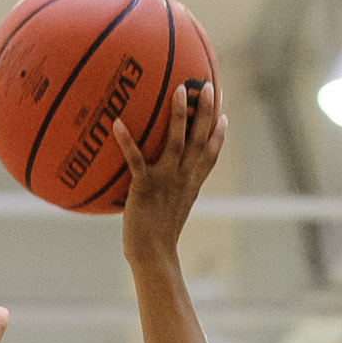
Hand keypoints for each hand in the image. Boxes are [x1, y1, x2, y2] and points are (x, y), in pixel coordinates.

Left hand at [117, 81, 226, 270]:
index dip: (218, 134)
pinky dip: (126, 141)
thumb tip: (162, 191)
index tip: (224, 113)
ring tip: (178, 90)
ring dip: (178, 115)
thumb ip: (171, 196)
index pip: (209, 156)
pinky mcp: (145, 186)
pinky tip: (117, 122)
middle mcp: (183, 179)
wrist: (153, 256)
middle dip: (206, 112)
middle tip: (208, 86)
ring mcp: (165, 180)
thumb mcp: (171, 214)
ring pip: (176, 142)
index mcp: (191, 186)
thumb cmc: (157, 240)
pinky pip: (135, 159)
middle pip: (199, 140)